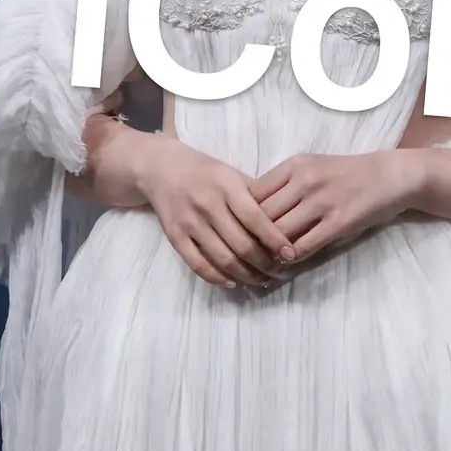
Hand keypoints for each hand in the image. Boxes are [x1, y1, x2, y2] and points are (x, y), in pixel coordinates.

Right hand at [134, 134, 296, 287]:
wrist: (160, 168)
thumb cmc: (206, 172)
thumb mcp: (232, 174)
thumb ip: (256, 196)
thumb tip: (285, 223)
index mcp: (226, 186)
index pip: (255, 218)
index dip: (274, 240)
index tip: (290, 255)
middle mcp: (207, 204)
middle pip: (241, 244)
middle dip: (264, 264)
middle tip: (280, 273)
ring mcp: (189, 222)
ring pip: (222, 258)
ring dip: (245, 275)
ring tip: (262, 281)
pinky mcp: (174, 236)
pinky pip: (197, 264)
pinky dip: (217, 277)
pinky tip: (233, 282)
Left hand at [247, 150, 421, 263]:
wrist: (389, 176)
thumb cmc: (346, 173)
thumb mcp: (311, 167)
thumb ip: (283, 184)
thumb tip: (250, 211)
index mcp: (293, 165)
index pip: (252, 194)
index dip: (241, 216)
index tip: (240, 231)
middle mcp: (304, 180)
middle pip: (261, 216)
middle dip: (251, 238)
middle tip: (246, 254)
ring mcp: (322, 201)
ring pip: (279, 233)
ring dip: (269, 252)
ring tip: (264, 262)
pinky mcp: (339, 222)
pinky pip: (304, 246)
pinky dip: (292, 258)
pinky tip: (289, 262)